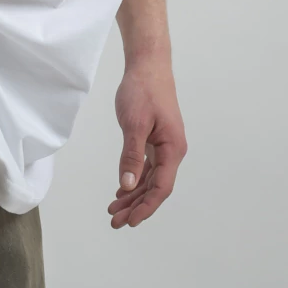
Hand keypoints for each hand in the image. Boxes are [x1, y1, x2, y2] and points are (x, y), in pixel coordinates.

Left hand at [108, 59, 186, 228]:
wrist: (148, 66)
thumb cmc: (143, 91)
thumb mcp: (134, 124)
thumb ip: (131, 156)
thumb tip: (128, 185)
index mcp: (172, 148)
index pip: (162, 187)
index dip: (146, 206)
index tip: (131, 221)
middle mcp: (172, 151)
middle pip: (155, 187)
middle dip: (136, 206)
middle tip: (115, 221)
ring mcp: (164, 146)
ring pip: (150, 179)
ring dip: (133, 196)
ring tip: (114, 210)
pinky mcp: (154, 140)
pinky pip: (146, 168)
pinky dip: (134, 180)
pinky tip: (122, 192)